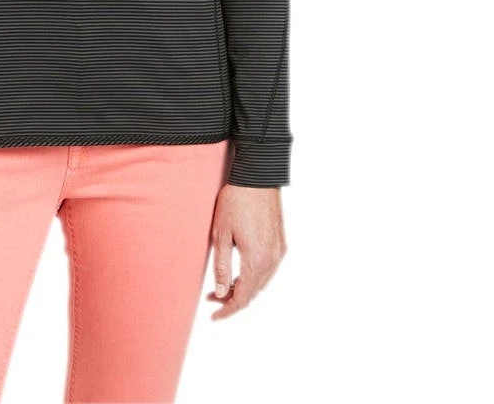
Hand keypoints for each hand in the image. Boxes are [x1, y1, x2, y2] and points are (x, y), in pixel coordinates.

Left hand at [206, 184, 286, 319]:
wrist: (257, 176)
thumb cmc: (235, 201)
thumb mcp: (221, 235)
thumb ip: (222, 267)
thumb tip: (221, 293)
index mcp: (256, 261)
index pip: (242, 298)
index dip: (227, 310)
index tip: (213, 316)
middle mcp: (272, 260)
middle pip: (254, 293)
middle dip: (233, 299)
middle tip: (212, 298)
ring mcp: (279, 251)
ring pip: (263, 282)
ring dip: (245, 288)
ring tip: (224, 286)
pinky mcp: (281, 242)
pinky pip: (269, 269)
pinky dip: (255, 277)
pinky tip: (242, 271)